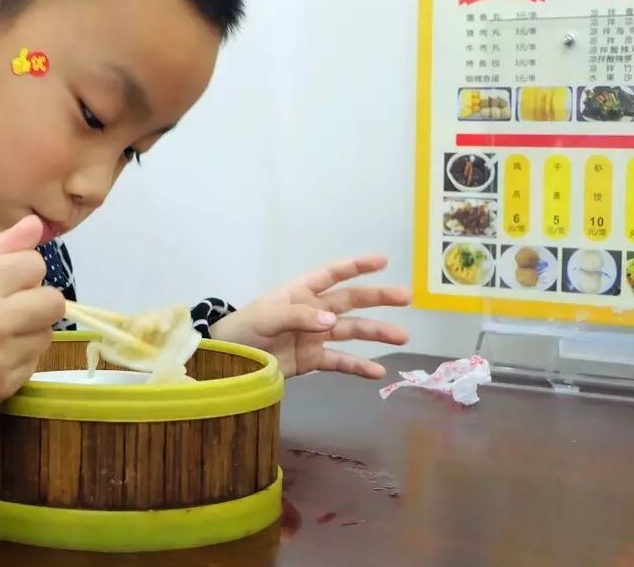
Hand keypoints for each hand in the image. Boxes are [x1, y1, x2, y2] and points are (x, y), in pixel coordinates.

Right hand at [0, 215, 64, 417]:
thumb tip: (36, 226)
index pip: (35, 265)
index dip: (21, 269)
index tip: (4, 277)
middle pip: (53, 302)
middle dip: (36, 299)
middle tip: (11, 304)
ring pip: (45, 335)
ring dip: (28, 330)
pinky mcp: (0, 388)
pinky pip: (31, 364)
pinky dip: (16, 357)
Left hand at [208, 255, 408, 378]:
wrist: (227, 359)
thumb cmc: (243, 329)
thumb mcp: (265, 318)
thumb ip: (298, 316)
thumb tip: (332, 321)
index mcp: (300, 292)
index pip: (332, 274)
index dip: (356, 266)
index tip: (382, 261)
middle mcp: (313, 311)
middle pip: (350, 301)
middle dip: (377, 297)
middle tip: (406, 297)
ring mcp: (315, 336)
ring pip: (352, 331)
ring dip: (376, 332)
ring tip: (402, 337)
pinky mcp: (312, 359)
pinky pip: (340, 361)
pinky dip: (358, 366)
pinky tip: (378, 372)